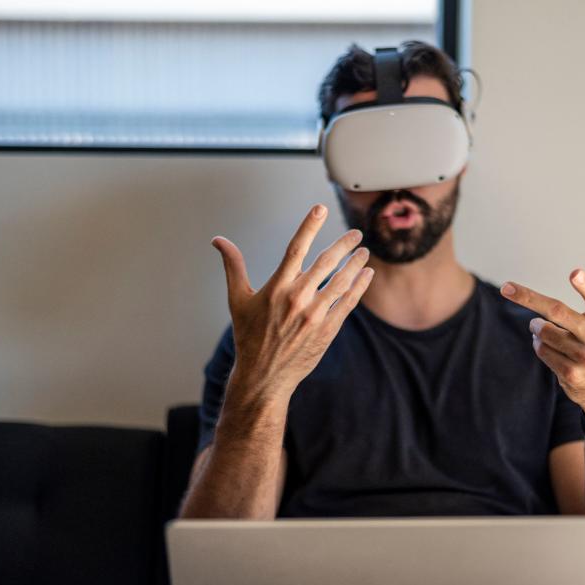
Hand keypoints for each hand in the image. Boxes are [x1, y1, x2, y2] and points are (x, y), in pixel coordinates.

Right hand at [212, 204, 373, 399]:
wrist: (264, 375)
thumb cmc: (248, 336)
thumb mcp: (237, 300)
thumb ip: (233, 266)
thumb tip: (218, 240)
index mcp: (276, 287)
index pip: (296, 248)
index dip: (308, 225)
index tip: (320, 208)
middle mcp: (297, 299)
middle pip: (326, 262)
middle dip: (344, 244)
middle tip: (355, 233)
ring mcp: (315, 315)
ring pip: (342, 281)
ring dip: (355, 264)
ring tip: (363, 252)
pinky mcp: (328, 330)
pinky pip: (348, 302)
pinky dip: (359, 286)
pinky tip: (366, 274)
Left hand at [499, 249, 584, 426]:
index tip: (574, 274)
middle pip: (557, 312)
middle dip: (528, 298)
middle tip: (506, 288)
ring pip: (544, 332)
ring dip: (537, 327)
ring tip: (542, 326)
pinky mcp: (571, 374)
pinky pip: (542, 351)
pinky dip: (539, 344)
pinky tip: (547, 344)